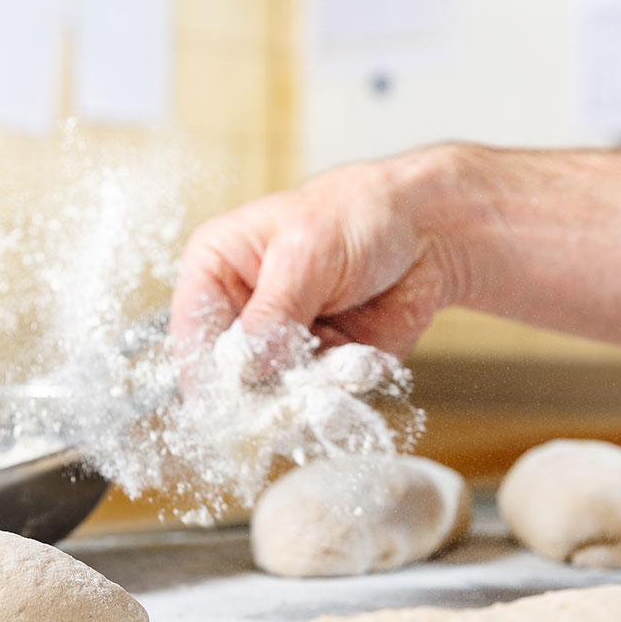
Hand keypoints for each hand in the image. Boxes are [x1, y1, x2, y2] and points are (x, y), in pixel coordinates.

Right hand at [167, 147, 472, 376]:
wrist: (428, 231)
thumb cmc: (359, 214)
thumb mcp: (308, 252)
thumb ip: (274, 312)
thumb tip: (242, 366)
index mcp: (216, 270)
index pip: (192, 334)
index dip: (205, 375)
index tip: (227, 407)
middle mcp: (241, 316)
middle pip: (230, 380)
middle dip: (266, 392)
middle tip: (298, 388)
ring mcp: (281, 349)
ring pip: (277, 399)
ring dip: (313, 390)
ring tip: (347, 360)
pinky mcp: (320, 372)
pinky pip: (322, 402)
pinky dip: (346, 386)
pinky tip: (364, 357)